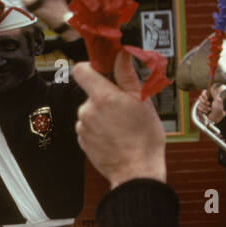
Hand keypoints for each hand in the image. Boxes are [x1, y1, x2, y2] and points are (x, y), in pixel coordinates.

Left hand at [74, 53, 166, 186]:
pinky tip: (115, 136)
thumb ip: (127, 76)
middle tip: (124, 108)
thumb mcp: (142, 101)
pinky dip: (99, 129)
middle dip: (105, 97)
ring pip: (90, 111)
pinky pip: (88, 127)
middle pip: (90, 93)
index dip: (91, 67)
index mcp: (103, 97)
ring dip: (102, 114)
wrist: (136, 171)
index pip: (81, 70)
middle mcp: (88, 111)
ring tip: (122, 126)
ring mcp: (83, 127)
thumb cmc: (144, 139)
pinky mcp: (82, 141)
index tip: (102, 71)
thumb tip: (121, 55)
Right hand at [202, 85, 225, 122]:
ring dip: (204, 107)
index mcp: (211, 96)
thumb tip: (213, 86)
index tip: (207, 98)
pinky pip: (198, 107)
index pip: (204, 92)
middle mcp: (207, 100)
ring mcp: (203, 104)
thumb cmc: (218, 110)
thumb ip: (214, 93)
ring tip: (209, 109)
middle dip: (204, 101)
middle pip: (200, 97)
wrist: (216, 118)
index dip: (204, 94)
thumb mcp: (218, 100)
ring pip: (199, 102)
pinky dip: (202, 109)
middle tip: (209, 104)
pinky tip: (206, 111)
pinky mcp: (201, 109)